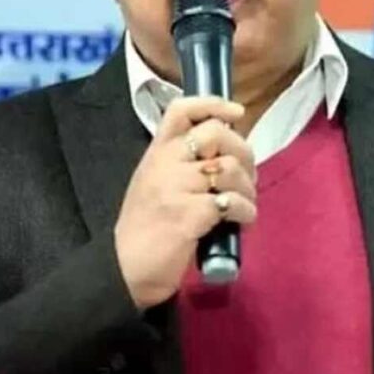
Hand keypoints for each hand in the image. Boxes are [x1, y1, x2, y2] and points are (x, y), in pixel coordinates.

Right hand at [114, 97, 255, 309]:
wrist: (125, 269)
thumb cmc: (145, 227)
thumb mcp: (155, 183)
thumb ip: (181, 164)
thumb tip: (226, 151)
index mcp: (156, 153)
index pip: (181, 110)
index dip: (213, 104)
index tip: (237, 113)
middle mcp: (164, 163)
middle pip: (216, 134)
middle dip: (243, 151)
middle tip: (247, 175)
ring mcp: (175, 188)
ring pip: (229, 168)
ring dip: (248, 187)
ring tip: (244, 203)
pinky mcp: (188, 216)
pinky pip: (230, 202)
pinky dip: (245, 211)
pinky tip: (241, 221)